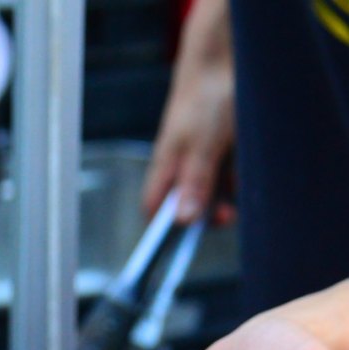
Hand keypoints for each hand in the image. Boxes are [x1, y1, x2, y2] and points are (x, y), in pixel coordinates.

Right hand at [143, 0, 234, 223]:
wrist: (229, 56)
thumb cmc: (205, 97)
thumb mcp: (201, 144)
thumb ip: (193, 182)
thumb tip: (182, 222)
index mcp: (167, 168)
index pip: (156, 210)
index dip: (166, 229)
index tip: (185, 240)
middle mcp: (183, 167)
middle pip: (189, 207)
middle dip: (209, 214)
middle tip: (227, 214)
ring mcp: (204, 159)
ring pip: (215, 192)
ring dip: (230, 193)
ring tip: (238, 174)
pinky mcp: (224, 151)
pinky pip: (232, 175)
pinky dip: (241, 174)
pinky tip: (245, 161)